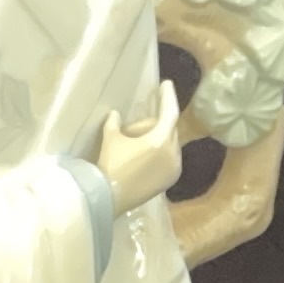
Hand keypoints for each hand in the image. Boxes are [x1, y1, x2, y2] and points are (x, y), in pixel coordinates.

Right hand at [95, 77, 184, 211]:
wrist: (110, 198)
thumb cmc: (111, 165)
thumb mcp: (111, 138)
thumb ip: (114, 123)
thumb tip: (115, 115)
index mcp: (160, 141)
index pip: (170, 113)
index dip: (168, 96)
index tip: (166, 84)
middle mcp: (172, 154)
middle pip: (169, 129)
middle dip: (155, 123)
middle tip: (135, 127)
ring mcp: (174, 169)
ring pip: (170, 144)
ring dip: (157, 138)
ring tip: (136, 143)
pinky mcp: (170, 180)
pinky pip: (170, 158)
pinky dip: (160, 152)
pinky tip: (143, 155)